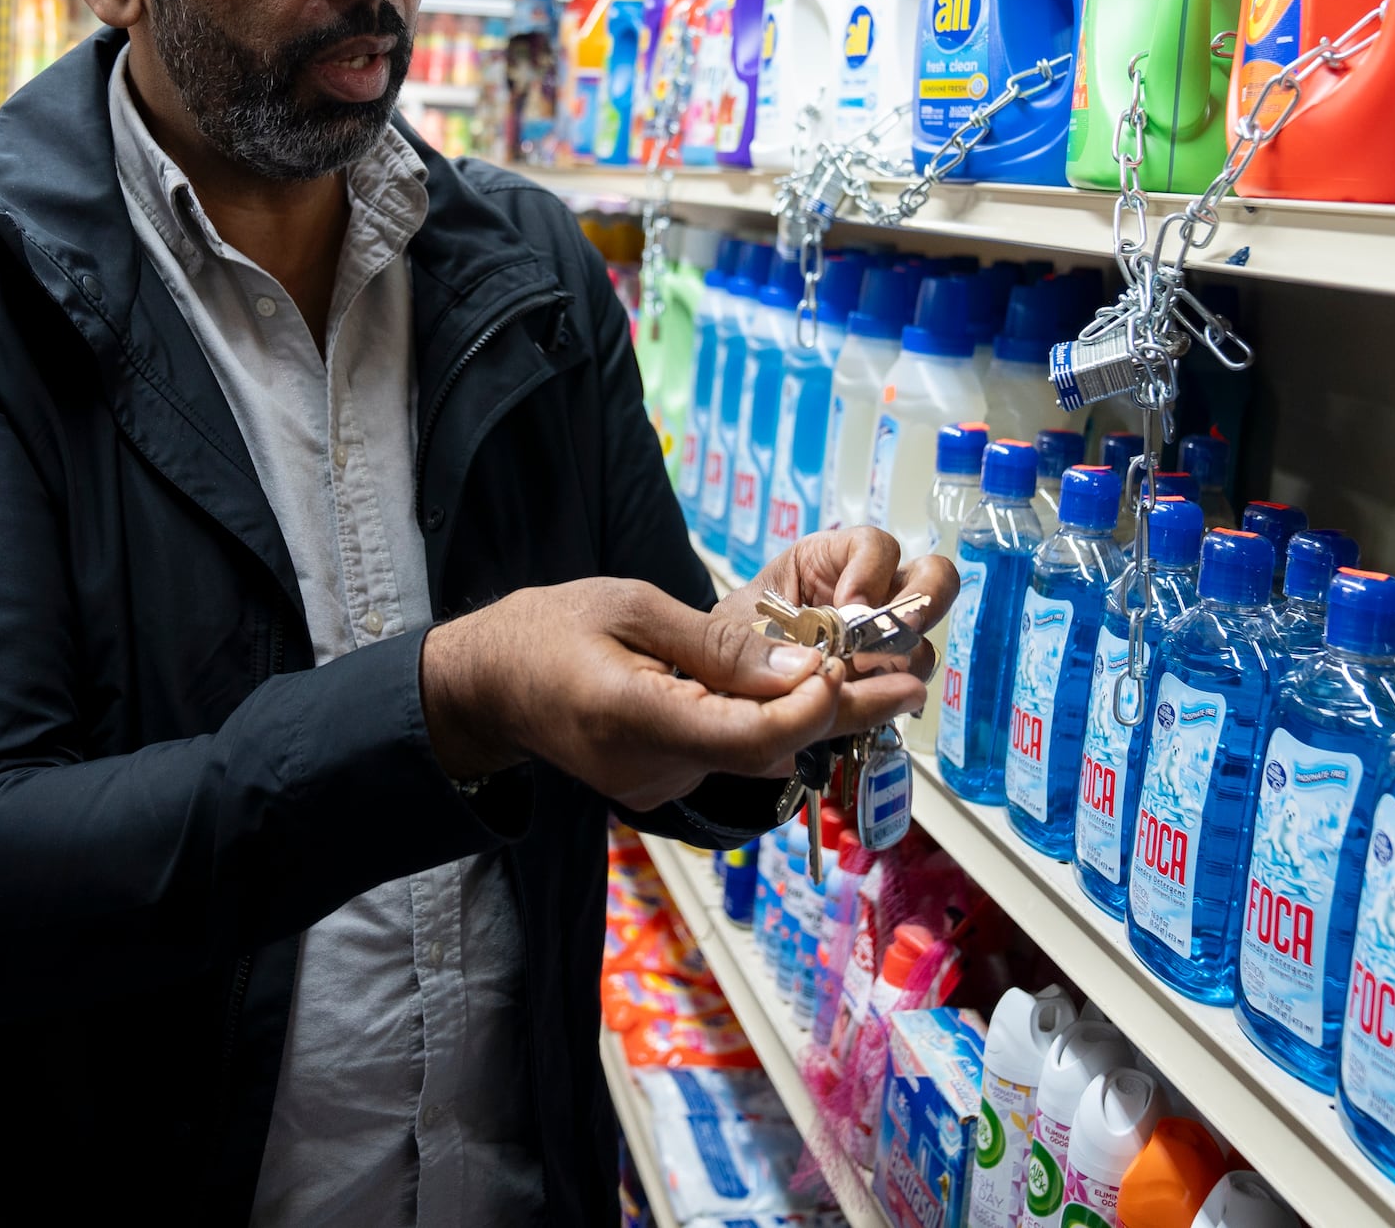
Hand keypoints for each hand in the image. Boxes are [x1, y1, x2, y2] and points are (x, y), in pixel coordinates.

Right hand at [419, 576, 922, 810]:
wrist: (485, 685)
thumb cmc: (551, 629)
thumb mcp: (633, 609)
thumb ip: (719, 647)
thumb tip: (804, 667)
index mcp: (635, 718)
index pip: (748, 737)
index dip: (811, 710)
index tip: (848, 668)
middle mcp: (651, 769)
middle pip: (767, 753)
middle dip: (839, 714)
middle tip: (909, 681)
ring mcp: (655, 786)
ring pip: (754, 759)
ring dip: (808, 718)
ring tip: (869, 675)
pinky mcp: (658, 785)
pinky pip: (728, 757)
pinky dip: (766, 724)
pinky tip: (796, 689)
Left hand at [727, 526, 958, 688]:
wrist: (724, 689)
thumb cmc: (730, 642)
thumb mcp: (736, 626)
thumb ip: (768, 640)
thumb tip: (812, 661)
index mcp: (830, 560)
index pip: (876, 545)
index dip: (872, 570)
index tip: (851, 605)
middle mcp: (868, 593)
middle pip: (931, 576)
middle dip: (924, 601)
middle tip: (901, 631)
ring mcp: (882, 637)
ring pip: (925, 635)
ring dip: (907, 656)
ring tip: (872, 677)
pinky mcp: (883, 678)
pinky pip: (910, 681)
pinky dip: (896, 692)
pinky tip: (868, 701)